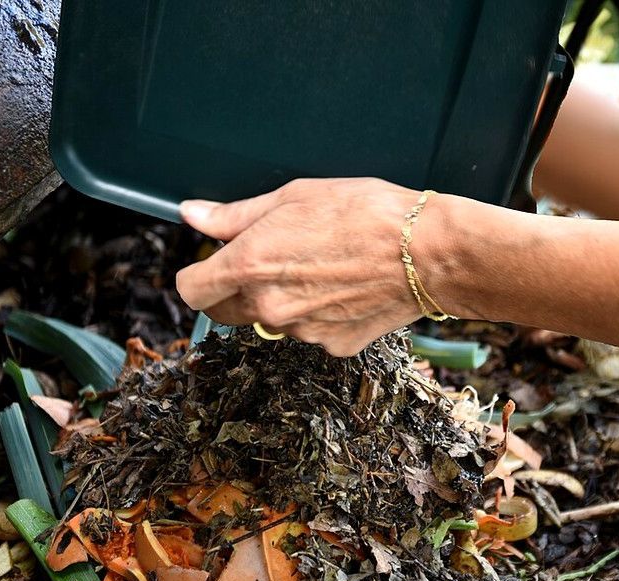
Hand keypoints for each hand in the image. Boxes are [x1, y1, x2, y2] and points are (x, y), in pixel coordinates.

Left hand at [176, 178, 453, 355]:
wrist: (427, 252)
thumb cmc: (365, 214)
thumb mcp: (294, 197)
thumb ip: (235, 215)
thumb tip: (193, 214)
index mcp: (250, 266)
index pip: (191, 290)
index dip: (197, 274)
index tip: (212, 264)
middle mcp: (269, 307)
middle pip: (224, 312)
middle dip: (234, 291)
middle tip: (269, 261)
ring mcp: (302, 332)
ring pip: (272, 321)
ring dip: (282, 301)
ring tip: (321, 268)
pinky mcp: (333, 346)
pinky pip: (311, 332)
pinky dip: (319, 315)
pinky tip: (344, 288)